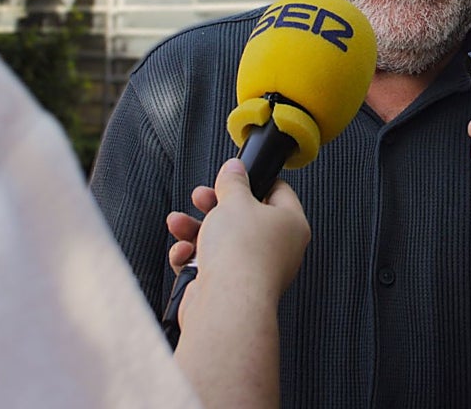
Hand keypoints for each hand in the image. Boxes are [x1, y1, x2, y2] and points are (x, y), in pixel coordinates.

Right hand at [170, 159, 310, 319]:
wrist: (226, 303)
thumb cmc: (242, 253)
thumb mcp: (235, 200)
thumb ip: (233, 181)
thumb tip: (235, 168)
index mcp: (291, 225)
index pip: (278, 193)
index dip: (255, 181)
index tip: (234, 177)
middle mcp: (278, 249)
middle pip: (244, 218)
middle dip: (214, 206)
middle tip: (201, 198)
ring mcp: (254, 271)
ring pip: (222, 242)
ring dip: (195, 230)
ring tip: (179, 223)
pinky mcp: (231, 289)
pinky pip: (210, 266)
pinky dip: (193, 257)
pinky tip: (184, 252)